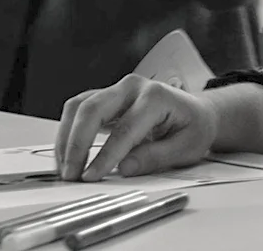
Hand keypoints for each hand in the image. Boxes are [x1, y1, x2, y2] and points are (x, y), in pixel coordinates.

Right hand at [55, 74, 219, 181]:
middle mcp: (132, 87)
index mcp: (156, 97)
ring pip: (79, 106)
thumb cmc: (193, 127)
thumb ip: (156, 156)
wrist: (197, 112)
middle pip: (93, 109)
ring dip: (67, 137)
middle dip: (77, 143)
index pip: (124, 128)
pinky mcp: (106, 99)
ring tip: (65, 168)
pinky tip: (67, 155)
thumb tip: (124, 167)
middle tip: (72, 174)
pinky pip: (78, 110)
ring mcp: (117, 90)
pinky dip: (68, 132)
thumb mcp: (187, 147)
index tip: (91, 176)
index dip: (105, 155)